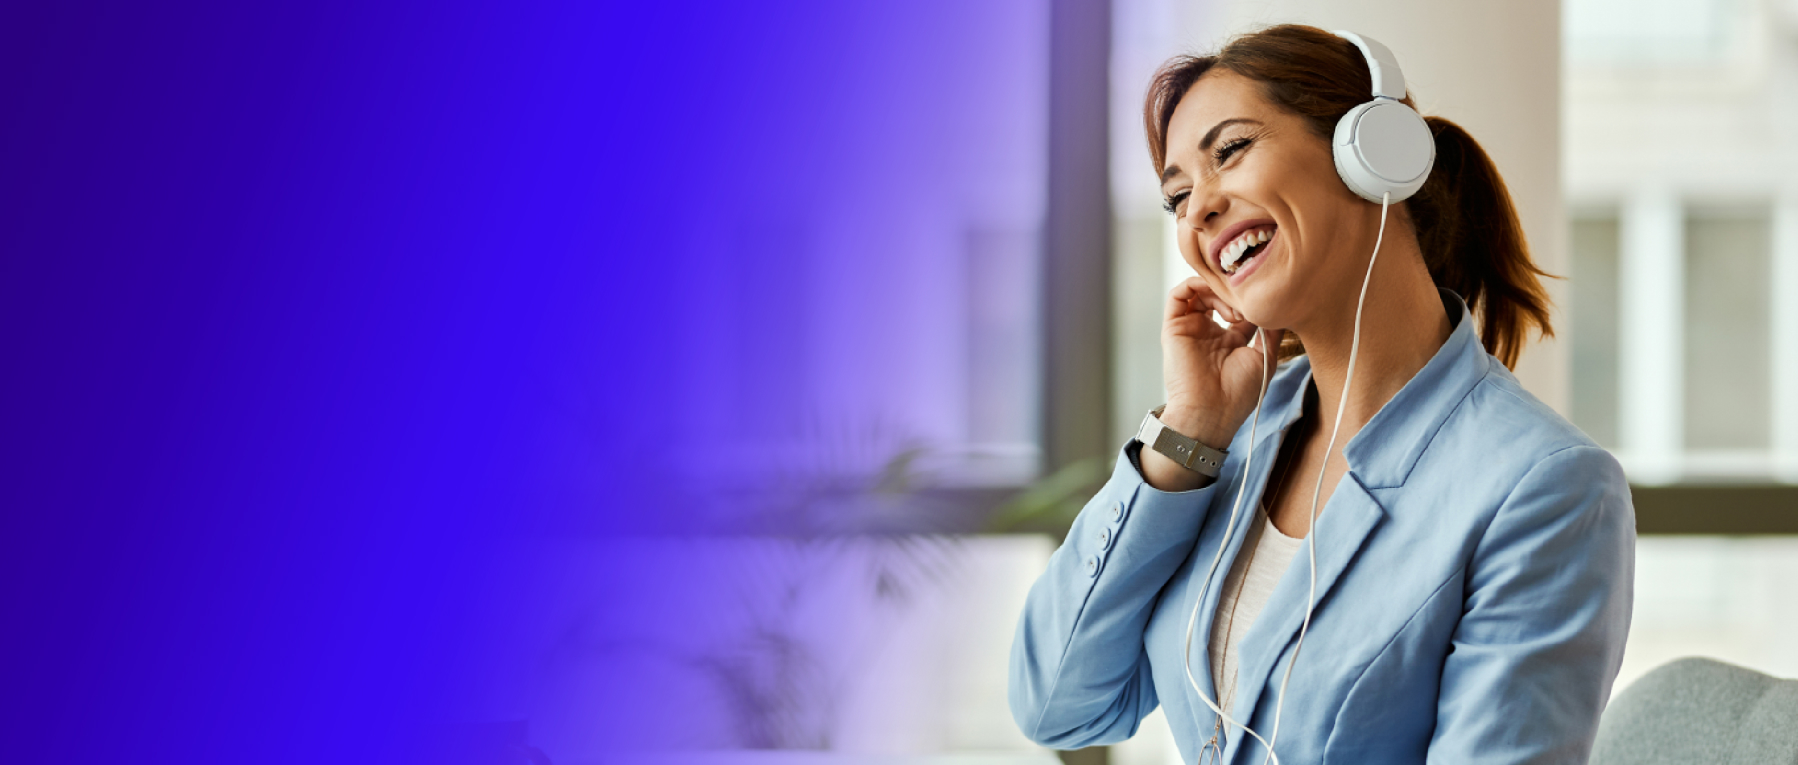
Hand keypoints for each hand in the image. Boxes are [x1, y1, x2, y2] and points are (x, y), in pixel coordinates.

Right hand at [1144, 277, 1282, 489]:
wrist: (1211, 412)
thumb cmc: (1238, 394)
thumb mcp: (1265, 358)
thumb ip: (1272, 332)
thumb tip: (1282, 308)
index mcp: (1230, 340)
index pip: (1239, 307)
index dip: (1251, 299)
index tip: (1265, 301)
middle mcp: (1209, 332)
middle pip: (1219, 295)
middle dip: (1234, 293)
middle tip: (1248, 302)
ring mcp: (1191, 328)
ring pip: (1200, 291)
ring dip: (1218, 290)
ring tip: (1234, 310)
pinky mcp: (1174, 327)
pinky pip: (1178, 295)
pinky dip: (1194, 284)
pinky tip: (1213, 295)